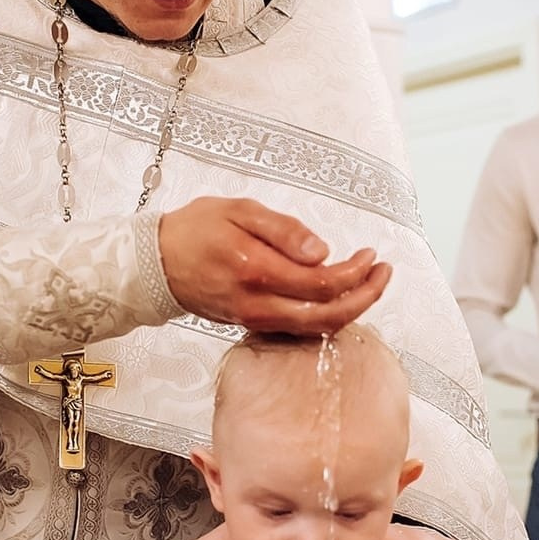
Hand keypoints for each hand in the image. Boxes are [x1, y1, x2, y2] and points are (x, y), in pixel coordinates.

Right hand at [159, 198, 390, 333]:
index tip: (372, 254)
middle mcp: (259, 304)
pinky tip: (339, 295)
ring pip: (316, 327)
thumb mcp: (239, 211)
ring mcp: (256, 319)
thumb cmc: (195, 230)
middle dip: (366, 296)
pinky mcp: (252, 324)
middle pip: (328, 315)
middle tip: (384, 272)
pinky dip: (326, 315)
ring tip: (371, 282)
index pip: (323, 284)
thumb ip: (284, 231)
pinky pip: (299, 328)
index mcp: (258, 271)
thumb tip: (323, 252)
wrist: (154, 264)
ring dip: (350, 308)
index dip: (356, 273)